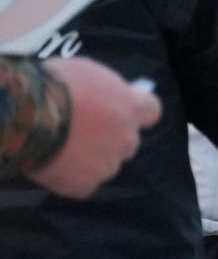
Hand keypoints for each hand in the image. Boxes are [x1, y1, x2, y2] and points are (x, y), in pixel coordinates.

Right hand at [26, 58, 161, 198]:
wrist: (25, 115)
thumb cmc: (54, 85)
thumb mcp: (88, 73)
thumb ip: (107, 91)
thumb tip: (113, 97)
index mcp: (130, 107)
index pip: (151, 111)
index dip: (138, 113)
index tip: (126, 111)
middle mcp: (126, 137)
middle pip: (128, 142)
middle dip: (112, 138)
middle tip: (83, 133)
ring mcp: (107, 164)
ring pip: (107, 165)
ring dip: (92, 160)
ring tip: (62, 150)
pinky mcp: (84, 184)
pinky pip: (84, 185)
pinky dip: (72, 179)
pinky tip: (54, 167)